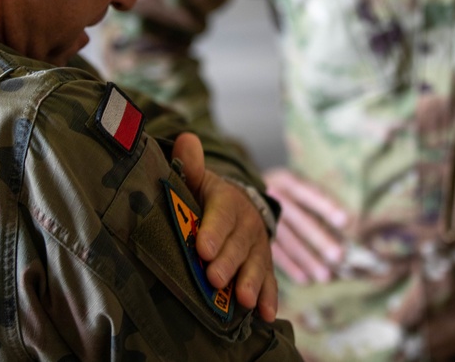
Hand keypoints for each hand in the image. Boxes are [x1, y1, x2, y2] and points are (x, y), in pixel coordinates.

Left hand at [171, 133, 278, 321]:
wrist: (237, 208)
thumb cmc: (208, 198)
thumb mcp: (200, 180)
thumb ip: (192, 165)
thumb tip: (185, 139)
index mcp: (228, 202)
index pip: (221, 214)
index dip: (213, 230)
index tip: (202, 247)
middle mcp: (247, 224)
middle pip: (238, 244)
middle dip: (228, 262)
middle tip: (214, 279)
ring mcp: (257, 246)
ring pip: (256, 264)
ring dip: (251, 282)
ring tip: (244, 300)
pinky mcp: (264, 265)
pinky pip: (269, 282)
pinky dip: (269, 298)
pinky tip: (265, 315)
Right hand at [264, 168, 348, 283]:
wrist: (237, 194)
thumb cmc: (280, 192)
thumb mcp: (293, 186)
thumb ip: (316, 203)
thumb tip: (353, 224)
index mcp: (286, 181)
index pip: (309, 193)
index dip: (326, 206)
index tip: (346, 220)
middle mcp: (273, 197)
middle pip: (299, 219)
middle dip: (319, 239)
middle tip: (339, 256)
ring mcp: (260, 216)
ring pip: (287, 240)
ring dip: (307, 259)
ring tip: (325, 276)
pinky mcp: (253, 234)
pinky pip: (273, 253)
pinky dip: (289, 266)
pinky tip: (305, 279)